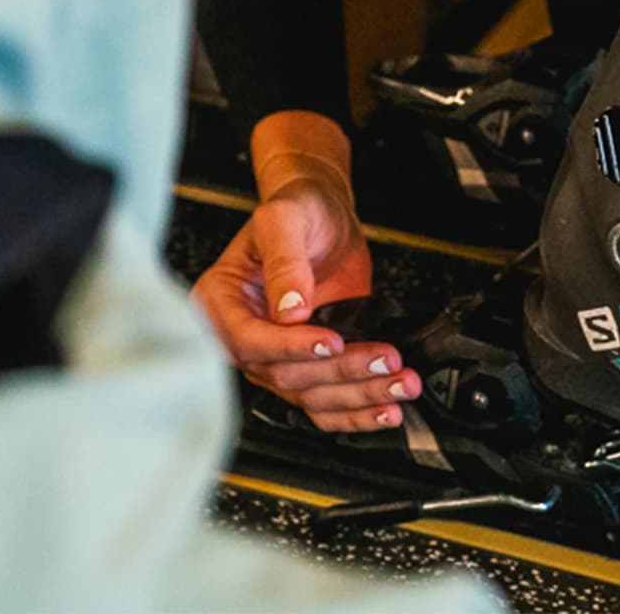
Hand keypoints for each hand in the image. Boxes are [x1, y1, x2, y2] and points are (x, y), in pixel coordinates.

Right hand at [191, 169, 420, 433]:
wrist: (325, 212)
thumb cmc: (298, 207)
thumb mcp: (286, 219)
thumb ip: (286, 261)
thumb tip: (290, 310)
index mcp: (221, 301)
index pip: (249, 341)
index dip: (290, 347)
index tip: (330, 342)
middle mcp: (244, 336)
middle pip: (286, 375)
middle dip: (341, 372)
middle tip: (384, 358)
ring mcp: (278, 355)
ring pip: (312, 396)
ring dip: (360, 395)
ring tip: (399, 384)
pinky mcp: (308, 366)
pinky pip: (326, 404)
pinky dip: (358, 412)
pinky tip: (386, 410)